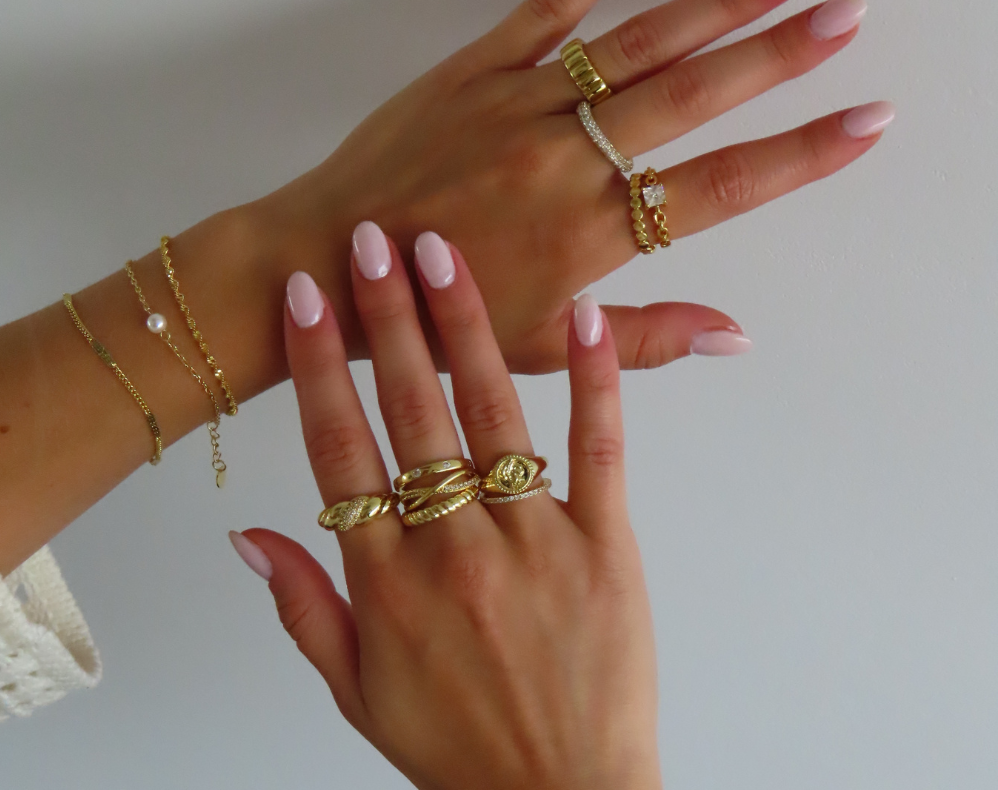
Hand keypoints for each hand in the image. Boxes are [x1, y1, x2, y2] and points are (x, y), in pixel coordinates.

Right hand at [238, 227, 724, 789]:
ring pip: (494, 414)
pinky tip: (586, 315)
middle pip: (412, 412)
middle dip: (384, 317)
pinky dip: (597, 380)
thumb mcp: (357, 697)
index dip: (317, 367)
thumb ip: (302, 608)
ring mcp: (537, 545)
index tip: (304, 300)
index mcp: (388, 584)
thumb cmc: (457, 758)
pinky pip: (600, 451)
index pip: (341, 451)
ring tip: (442, 253)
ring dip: (466, 327)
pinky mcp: (609, 550)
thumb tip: (246, 533)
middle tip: (368, 239)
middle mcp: (456, 552)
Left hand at [259, 0, 887, 372]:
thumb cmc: (433, 323)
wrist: (330, 271)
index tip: (864, 121)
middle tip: (844, 18)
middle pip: (694, 95)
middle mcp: (563, 159)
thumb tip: (732, 333)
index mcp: (587, 233)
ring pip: (637, 42)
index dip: (800, 155)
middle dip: (779, 56)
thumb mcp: (542, 350)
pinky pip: (542, 11)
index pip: (720, 186)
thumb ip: (642, 338)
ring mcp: (517, 105)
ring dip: (714, 7)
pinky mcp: (470, 73)